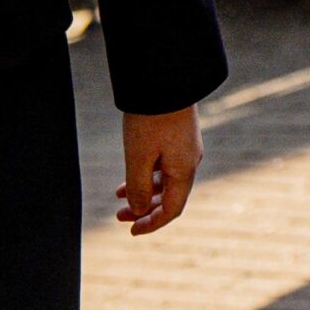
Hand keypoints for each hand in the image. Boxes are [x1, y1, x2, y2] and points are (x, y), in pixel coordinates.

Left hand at [115, 107, 202, 234]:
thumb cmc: (151, 118)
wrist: (165, 78)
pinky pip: (165, 165)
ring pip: (166, 181)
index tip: (132, 231)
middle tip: (120, 218)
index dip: (152, 224)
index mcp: (184, 171)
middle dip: (145, 210)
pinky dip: (148, 175)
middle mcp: (189, 162)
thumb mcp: (138, 157)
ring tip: (119, 197)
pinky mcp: (179, 136)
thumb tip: (138, 210)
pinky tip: (130, 174)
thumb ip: (138, 187)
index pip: (172, 209)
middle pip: (170, 197)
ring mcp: (186, 148)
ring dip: (144, 192)